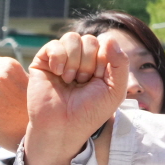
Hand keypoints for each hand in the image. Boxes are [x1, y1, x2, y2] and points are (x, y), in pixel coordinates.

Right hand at [25, 32, 126, 164]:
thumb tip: (110, 38)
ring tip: (70, 80)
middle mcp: (79, 59)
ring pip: (72, 38)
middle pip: (89, 40)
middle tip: (82, 83)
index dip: (104, 59)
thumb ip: (121, 63)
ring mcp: (61, 59)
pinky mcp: (42, 62)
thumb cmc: (89, 112)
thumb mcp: (116, 90)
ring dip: (74, 61)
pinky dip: (58, 58)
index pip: (105, 43)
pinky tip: (58, 74)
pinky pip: (53, 44)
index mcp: (98, 63)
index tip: (98, 80)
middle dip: (88, 63)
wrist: (63, 127)